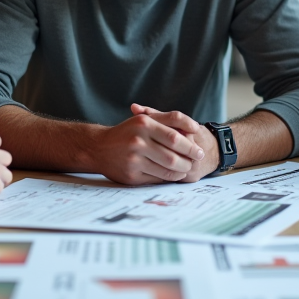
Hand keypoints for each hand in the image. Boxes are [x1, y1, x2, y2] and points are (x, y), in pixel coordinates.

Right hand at [88, 106, 205, 184]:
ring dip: (182, 169)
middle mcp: (138, 141)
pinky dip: (170, 177)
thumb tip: (194, 127)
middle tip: (198, 157)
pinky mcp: (131, 175)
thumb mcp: (144, 120)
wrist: (98, 148)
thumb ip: (168, 120)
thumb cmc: (127, 132)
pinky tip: (174, 174)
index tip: (199, 144)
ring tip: (187, 167)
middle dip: (190, 156)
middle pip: (174, 152)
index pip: (175, 131)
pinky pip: (158, 178)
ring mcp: (134, 159)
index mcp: (144, 124)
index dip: (190, 139)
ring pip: (168, 168)